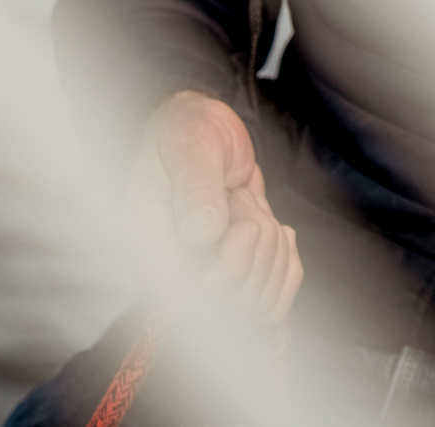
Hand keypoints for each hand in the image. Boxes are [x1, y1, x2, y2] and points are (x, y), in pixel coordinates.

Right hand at [126, 90, 302, 324]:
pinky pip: (274, 303)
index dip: (230, 261)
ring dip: (272, 245)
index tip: (239, 209)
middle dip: (258, 240)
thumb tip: (200, 237)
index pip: (190, 293)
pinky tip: (277, 228)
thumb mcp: (192, 146)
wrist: (207, 134)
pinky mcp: (234, 282)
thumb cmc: (191, 133)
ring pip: (257, 302)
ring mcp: (202, 282)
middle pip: (233, 299)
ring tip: (251, 204)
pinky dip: (287, 263)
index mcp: (147, 245)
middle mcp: (171, 274)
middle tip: (243, 196)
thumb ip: (195, 187)